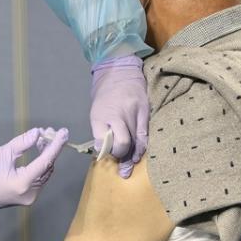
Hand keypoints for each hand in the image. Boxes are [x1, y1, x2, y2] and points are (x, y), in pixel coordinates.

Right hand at [0, 127, 68, 213]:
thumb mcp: (2, 153)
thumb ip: (22, 143)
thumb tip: (39, 132)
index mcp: (23, 182)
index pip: (46, 161)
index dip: (56, 145)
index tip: (64, 132)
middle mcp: (31, 192)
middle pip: (48, 168)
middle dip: (50, 149)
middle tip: (49, 132)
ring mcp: (31, 197)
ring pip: (45, 173)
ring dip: (46, 157)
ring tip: (42, 140)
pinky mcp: (28, 198)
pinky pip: (40, 179)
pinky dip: (41, 166)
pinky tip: (38, 153)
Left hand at [90, 55, 148, 177]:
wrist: (120, 72)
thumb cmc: (105, 96)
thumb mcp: (95, 112)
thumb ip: (99, 132)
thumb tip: (103, 151)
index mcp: (102, 114)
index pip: (104, 140)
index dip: (106, 151)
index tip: (107, 155)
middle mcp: (118, 114)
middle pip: (123, 143)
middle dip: (121, 157)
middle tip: (121, 167)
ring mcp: (134, 112)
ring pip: (136, 141)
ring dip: (133, 157)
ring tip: (129, 168)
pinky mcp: (146, 111)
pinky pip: (146, 134)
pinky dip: (143, 147)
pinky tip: (139, 155)